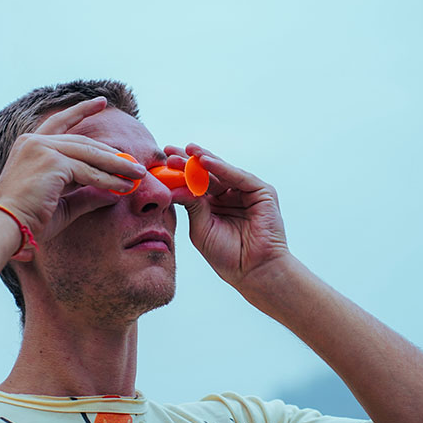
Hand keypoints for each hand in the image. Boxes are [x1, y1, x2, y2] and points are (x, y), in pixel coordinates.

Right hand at [0, 97, 145, 257]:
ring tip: (138, 174)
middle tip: (136, 163)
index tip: (102, 102)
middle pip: (83, 142)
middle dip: (112, 153)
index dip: (82, 111)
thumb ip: (86, 194)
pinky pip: (89, 171)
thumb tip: (114, 193)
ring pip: (90, 155)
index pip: (61, 123)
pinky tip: (124, 186)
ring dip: (117, 165)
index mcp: (30, 145)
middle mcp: (34, 141)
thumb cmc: (29, 220)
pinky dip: (109, 179)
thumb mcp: (62, 202)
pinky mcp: (52, 161)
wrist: (6, 228)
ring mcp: (42, 148)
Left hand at [166, 143, 289, 287]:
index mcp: (214, 206)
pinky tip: (205, 161)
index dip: (178, 173)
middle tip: (169, 151)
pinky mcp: (262, 192)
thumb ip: (191, 205)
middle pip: (207, 173)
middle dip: (188, 161)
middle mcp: (230, 196)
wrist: (253, 271)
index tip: (160, 162)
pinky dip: (222, 168)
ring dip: (203, 159)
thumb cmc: (227, 256)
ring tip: (187, 150)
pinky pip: (239, 176)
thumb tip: (172, 186)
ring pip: (222, 171)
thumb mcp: (201, 227)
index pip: (195, 184)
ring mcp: (246, 193)